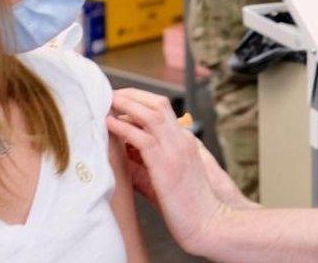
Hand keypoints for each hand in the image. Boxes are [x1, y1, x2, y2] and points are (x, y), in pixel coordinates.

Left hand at [107, 88, 225, 253]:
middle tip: (110, 95)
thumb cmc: (190, 205)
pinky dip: (124, 127)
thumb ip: (146, 163)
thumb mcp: (166, 176)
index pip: (162, 110)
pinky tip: (110, 124)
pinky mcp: (167, 164)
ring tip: (108, 102)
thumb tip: (121, 154)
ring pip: (150, 113)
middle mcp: (182, 139)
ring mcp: (176, 149)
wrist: (210, 223)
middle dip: (132, 95)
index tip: (119, 103)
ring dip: (127, 104)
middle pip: (157, 103)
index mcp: (185, 140)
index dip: (139, 101)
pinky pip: (142, 138)